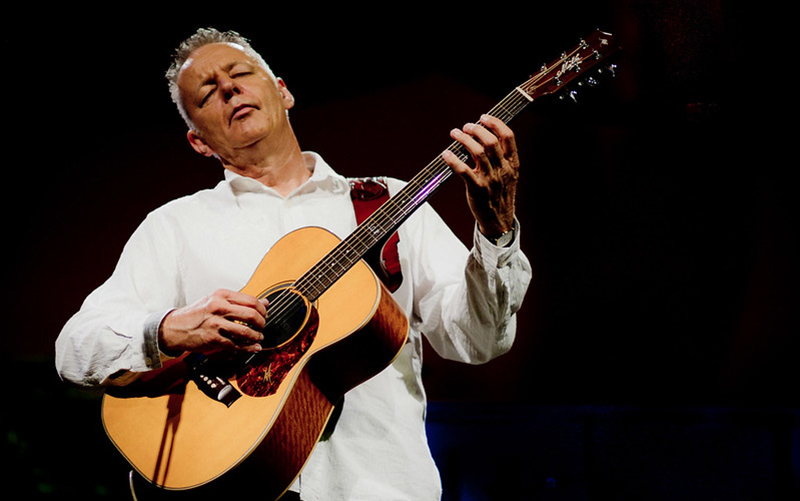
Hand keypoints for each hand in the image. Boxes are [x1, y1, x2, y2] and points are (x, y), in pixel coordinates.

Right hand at [158, 289, 267, 354]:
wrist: (174, 327)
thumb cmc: (196, 314)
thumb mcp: (216, 301)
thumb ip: (240, 302)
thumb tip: (265, 303)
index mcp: (221, 295)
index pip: (252, 301)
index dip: (262, 310)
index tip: (264, 314)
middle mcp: (218, 307)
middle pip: (252, 315)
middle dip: (262, 323)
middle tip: (262, 327)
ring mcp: (215, 324)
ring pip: (246, 332)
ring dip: (256, 337)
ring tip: (258, 338)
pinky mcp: (213, 339)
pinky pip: (236, 345)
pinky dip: (248, 348)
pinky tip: (253, 347)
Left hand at [442, 114, 519, 238]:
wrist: (499, 220)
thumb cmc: (500, 194)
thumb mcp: (507, 174)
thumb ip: (500, 156)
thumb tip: (483, 136)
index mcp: (512, 164)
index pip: (508, 136)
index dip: (495, 123)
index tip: (483, 117)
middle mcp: (503, 170)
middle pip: (491, 142)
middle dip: (477, 130)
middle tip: (466, 126)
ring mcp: (490, 180)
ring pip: (478, 152)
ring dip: (464, 139)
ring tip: (455, 133)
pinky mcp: (477, 190)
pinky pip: (463, 171)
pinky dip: (453, 160)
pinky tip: (446, 154)